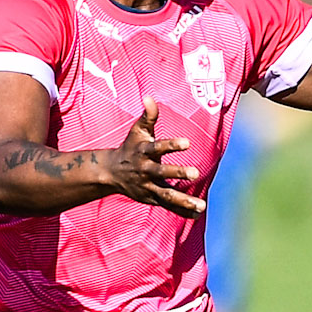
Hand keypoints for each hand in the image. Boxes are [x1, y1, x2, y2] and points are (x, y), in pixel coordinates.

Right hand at [108, 98, 204, 216]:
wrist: (109, 173)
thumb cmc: (130, 148)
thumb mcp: (138, 131)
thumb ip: (148, 116)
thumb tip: (149, 97)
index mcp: (144, 153)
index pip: (158, 148)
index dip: (172, 145)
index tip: (188, 142)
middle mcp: (145, 171)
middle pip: (162, 173)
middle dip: (178, 173)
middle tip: (196, 173)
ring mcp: (148, 186)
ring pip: (166, 195)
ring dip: (183, 200)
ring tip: (201, 205)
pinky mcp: (151, 198)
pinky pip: (167, 205)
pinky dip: (181, 210)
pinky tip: (198, 213)